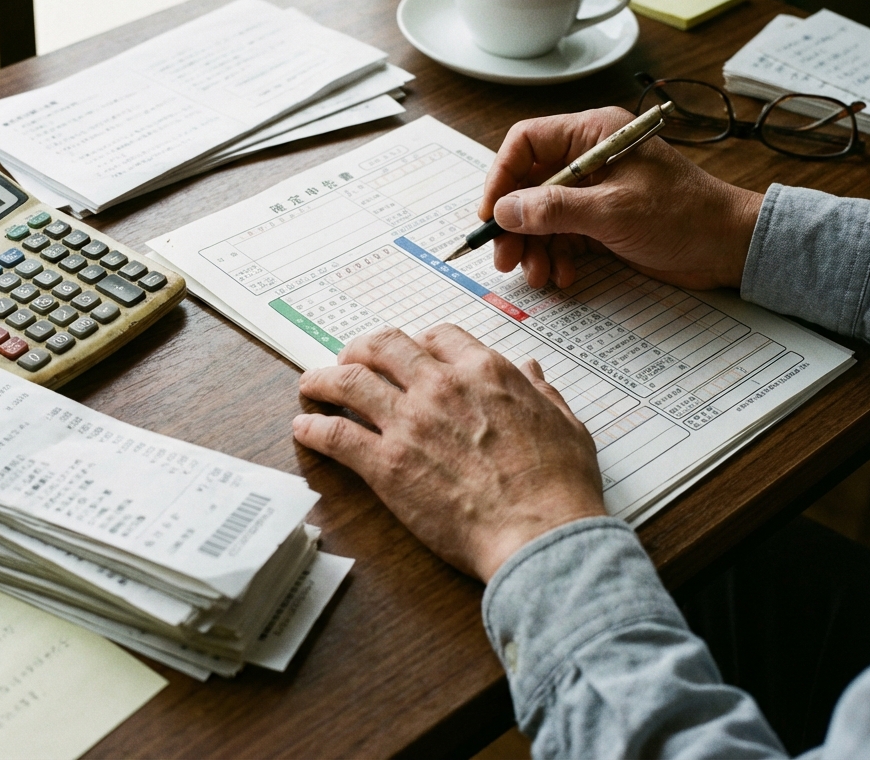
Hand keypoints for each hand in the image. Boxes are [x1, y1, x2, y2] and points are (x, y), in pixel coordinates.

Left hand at [294, 324, 604, 582]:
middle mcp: (440, 386)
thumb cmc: (559, 485)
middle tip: (348, 359)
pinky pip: (336, 435)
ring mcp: (409, 422)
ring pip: (348, 382)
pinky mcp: (386, 464)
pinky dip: (314, 429)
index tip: (409, 353)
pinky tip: (304, 430)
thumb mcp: (565, 423)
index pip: (437, 336)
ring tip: (310, 385)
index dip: (418, 341)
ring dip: (322, 379)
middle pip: (383, 345)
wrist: (540, 532)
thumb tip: (531, 371)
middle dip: (360, 348)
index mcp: (484, 371)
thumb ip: (543, 391)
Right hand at [478, 107, 764, 289]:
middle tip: (505, 258)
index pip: (526, 143)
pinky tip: (564, 276)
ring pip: (541, 215)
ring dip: (534, 248)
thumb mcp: (612, 212)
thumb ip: (554, 209)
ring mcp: (594, 190)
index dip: (501, 178)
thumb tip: (505, 211)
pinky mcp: (600, 220)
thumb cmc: (684, 216)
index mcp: (593, 134)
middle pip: (528, 185)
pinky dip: (557, 257)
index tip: (491, 216)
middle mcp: (589, 157)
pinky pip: (561, 236)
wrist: (728, 247)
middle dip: (515, 225)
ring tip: (539, 275)